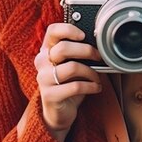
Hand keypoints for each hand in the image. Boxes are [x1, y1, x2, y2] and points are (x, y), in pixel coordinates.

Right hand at [34, 23, 102, 141]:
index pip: (52, 31)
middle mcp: (42, 62)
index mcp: (47, 50)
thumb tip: (99, 45)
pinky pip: (75, 86)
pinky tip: (96, 87)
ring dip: (91, 72)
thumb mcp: (71, 64)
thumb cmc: (68, 83)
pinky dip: (91, 86)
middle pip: (63, 48)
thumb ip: (78, 53)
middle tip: (98, 56)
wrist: (58, 111)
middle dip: (86, 51)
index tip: (83, 35)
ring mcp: (44, 79)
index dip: (68, 29)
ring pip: (72, 67)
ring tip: (97, 77)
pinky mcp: (50, 95)